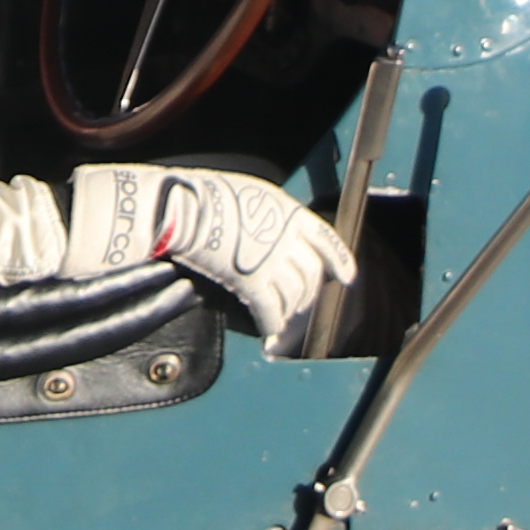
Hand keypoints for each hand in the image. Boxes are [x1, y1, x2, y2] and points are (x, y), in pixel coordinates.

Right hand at [66, 165, 349, 340]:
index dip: (339, 260)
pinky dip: (272, 326)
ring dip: (289, 315)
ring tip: (281, 325)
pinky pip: (271, 313)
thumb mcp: (246, 194)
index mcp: (289, 213)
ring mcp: (273, 263)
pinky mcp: (255, 285)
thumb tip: (262, 231)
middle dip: (307, 297)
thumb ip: (264, 216)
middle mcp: (288, 239)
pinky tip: (268, 334)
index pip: (326, 240)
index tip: (346, 275)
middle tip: (299, 310)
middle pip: (310, 276)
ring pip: (294, 298)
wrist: (183, 208)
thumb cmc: (205, 196)